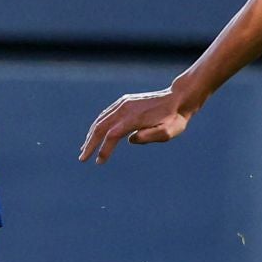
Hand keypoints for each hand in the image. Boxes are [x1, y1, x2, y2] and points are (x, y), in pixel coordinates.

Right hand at [79, 86, 195, 162]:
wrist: (179, 99)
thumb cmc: (175, 119)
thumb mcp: (168, 131)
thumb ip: (150, 136)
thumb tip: (130, 140)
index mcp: (134, 118)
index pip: (112, 135)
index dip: (103, 150)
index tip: (99, 162)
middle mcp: (125, 108)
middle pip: (101, 127)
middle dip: (90, 144)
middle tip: (82, 159)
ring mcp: (124, 103)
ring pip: (101, 120)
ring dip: (91, 135)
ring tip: (85, 148)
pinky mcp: (125, 101)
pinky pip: (106, 114)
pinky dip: (97, 125)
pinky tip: (94, 134)